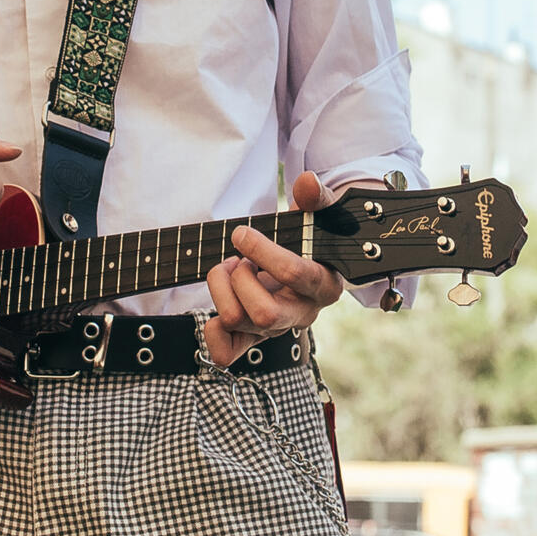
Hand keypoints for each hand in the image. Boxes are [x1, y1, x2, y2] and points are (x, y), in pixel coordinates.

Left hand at [200, 170, 346, 366]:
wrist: (303, 266)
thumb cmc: (309, 240)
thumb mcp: (315, 215)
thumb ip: (315, 197)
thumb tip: (307, 182)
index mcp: (324, 285)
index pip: (294, 275)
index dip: (263, 251)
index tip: (242, 233)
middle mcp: (302, 313)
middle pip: (263, 313)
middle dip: (240, 280)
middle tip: (238, 259)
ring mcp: (276, 330)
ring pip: (239, 322)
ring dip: (222, 290)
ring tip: (229, 270)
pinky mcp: (253, 340)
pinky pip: (227, 353)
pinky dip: (212, 332)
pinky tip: (219, 301)